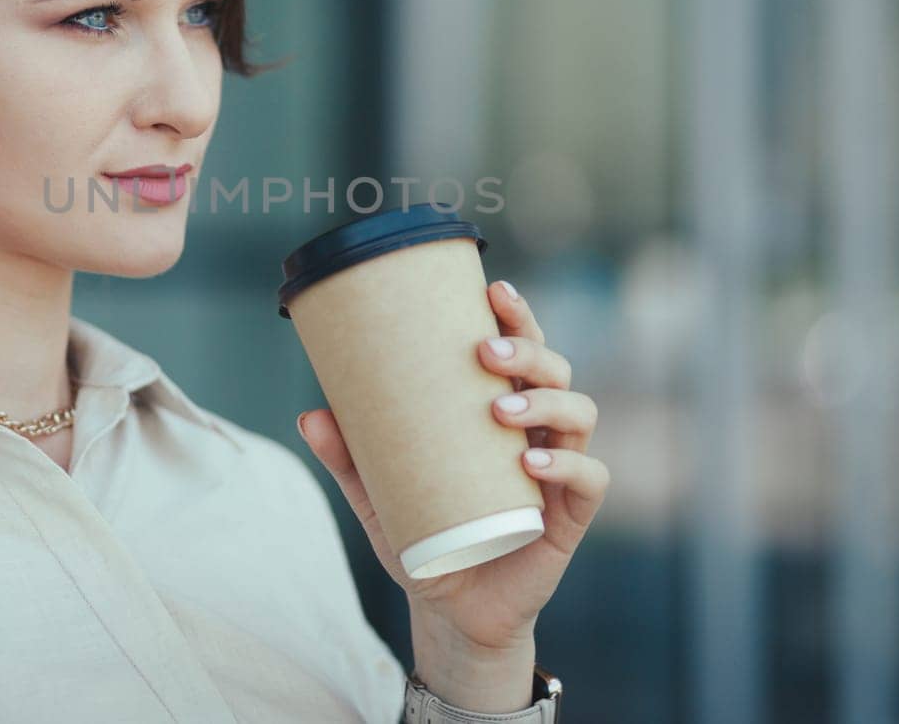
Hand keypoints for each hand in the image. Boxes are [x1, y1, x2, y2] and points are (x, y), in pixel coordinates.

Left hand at [297, 278, 609, 653]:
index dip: (517, 315)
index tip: (492, 288)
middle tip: (483, 350)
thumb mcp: (377, 494)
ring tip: (500, 408)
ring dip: (545, 399)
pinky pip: (589, 479)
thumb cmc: (426, 534)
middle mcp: (540, 430)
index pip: (522, 349)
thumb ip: (348, 457)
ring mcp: (560, 472)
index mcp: (503, 409)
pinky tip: (532, 462)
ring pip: (579, 413)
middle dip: (527, 349)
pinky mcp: (570, 517)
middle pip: (556, 369)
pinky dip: (567, 465)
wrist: (451, 609)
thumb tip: (309, 414)